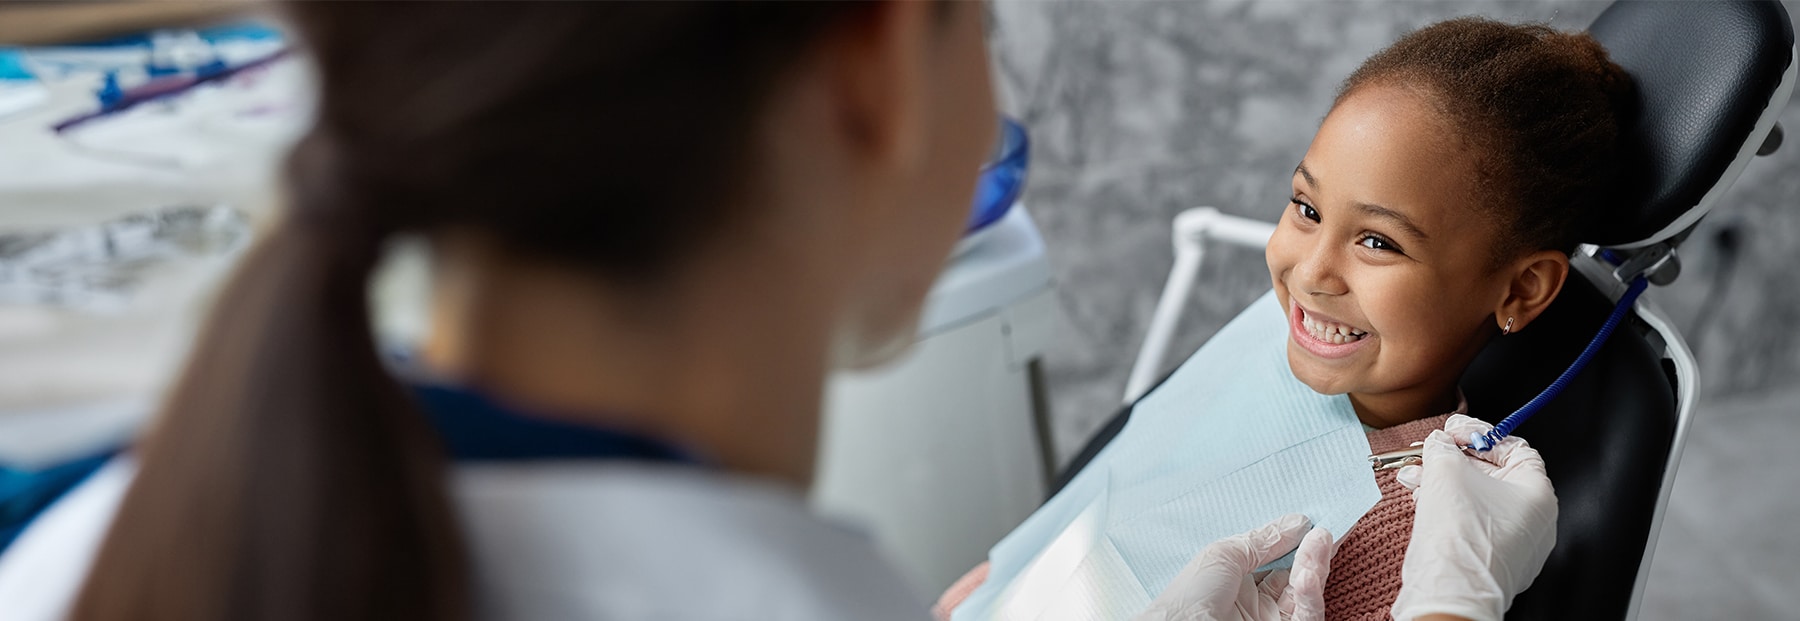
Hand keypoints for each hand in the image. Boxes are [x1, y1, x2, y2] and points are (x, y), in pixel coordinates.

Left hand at [1134, 513, 1334, 620]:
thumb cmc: (1191, 595)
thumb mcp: (1225, 554)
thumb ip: (1264, 540)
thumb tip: (1299, 522)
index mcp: (1239, 578)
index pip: (1278, 558)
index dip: (1297, 540)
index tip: (1315, 520)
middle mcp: (1257, 599)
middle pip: (1297, 574)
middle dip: (1313, 551)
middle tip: (1325, 529)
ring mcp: (1271, 618)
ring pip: (1306, 593)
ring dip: (1316, 566)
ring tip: (1320, 541)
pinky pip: (1306, 614)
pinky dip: (1311, 594)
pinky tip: (1308, 574)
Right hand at [1391, 414, 1556, 620]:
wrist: (1449, 591)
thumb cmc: (1459, 537)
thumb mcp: (1446, 470)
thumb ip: (1443, 447)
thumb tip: (1439, 443)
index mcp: (1538, 494)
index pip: (1515, 448)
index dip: (1480, 434)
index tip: (1454, 431)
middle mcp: (1534, 521)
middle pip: (1493, 474)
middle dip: (1454, 460)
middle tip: (1430, 452)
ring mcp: (1515, 545)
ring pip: (1478, 501)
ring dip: (1444, 484)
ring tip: (1416, 477)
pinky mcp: (1492, 562)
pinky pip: (1472, 525)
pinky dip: (1448, 509)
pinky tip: (1422, 501)